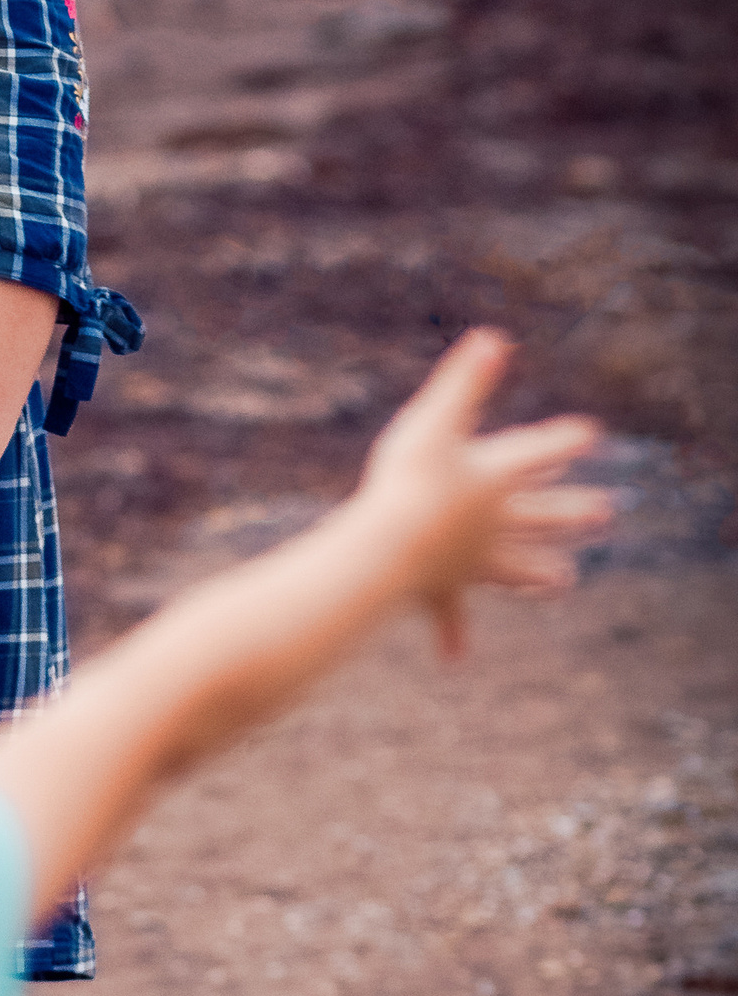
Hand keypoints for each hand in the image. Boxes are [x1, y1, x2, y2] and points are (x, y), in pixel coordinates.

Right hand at [356, 330, 610, 653]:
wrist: (390, 550)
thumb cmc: (407, 483)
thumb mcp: (431, 422)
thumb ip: (464, 384)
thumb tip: (495, 338)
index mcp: (494, 479)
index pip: (537, 454)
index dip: (562, 441)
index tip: (590, 435)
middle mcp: (492, 523)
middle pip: (540, 514)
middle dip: (569, 511)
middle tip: (604, 510)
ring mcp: (470, 560)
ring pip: (513, 566)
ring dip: (535, 572)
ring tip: (563, 581)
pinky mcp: (439, 588)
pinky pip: (448, 615)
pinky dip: (452, 634)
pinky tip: (456, 658)